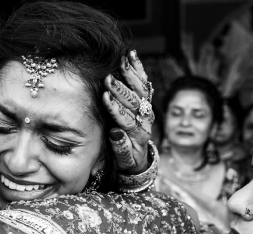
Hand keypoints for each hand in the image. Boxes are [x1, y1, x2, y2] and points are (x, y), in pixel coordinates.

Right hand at [103, 50, 154, 173]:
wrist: (139, 156)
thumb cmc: (127, 159)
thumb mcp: (123, 160)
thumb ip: (120, 148)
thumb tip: (115, 132)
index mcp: (139, 134)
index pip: (127, 119)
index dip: (116, 108)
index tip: (105, 97)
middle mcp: (145, 119)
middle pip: (134, 101)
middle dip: (120, 89)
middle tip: (108, 78)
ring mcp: (147, 108)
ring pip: (141, 88)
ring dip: (130, 74)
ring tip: (121, 61)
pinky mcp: (146, 100)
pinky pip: (144, 82)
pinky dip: (138, 68)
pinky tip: (131, 55)